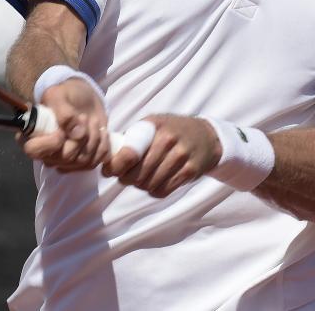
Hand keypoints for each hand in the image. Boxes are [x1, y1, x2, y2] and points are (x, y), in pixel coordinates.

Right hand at [21, 79, 110, 171]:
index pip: (33, 150)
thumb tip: (77, 134)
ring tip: (93, 121)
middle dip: (81, 136)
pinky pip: (95, 162)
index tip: (62, 130)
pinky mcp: (82, 163)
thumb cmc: (66, 95)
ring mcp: (66, 161)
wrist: (84, 99)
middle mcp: (48, 153)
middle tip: (84, 117)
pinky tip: (101, 132)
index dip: (50, 143)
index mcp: (34, 135)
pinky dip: (103, 146)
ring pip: (83, 161)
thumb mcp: (60, 95)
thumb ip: (64, 112)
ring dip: (94, 138)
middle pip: (65, 158)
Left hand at [102, 114, 220, 197]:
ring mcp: (180, 156)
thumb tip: (108, 157)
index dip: (115, 166)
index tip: (109, 171)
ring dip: (140, 185)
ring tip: (140, 179)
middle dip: (126, 179)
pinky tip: (155, 182)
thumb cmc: (171, 130)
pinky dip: (154, 190)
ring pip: (149, 184)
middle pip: (137, 173)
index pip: (130, 152)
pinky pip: (163, 190)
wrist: (206, 136)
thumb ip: (132, 137)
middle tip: (124, 177)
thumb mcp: (153, 124)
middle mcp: (167, 140)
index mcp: (153, 126)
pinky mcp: (189, 171)